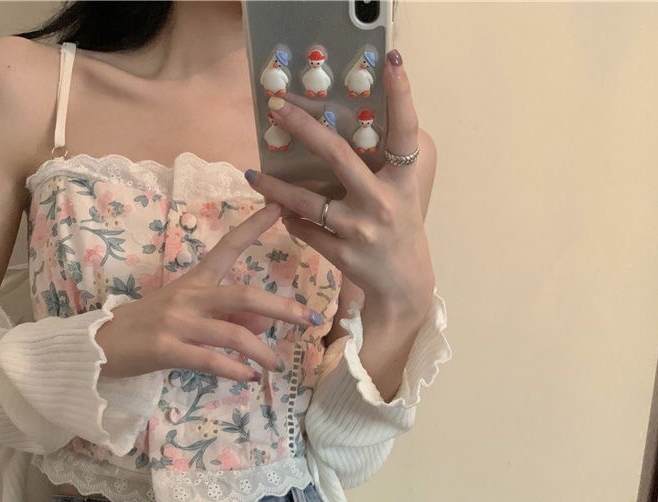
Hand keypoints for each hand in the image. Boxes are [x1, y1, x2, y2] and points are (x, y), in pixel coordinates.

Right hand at [95, 202, 323, 380]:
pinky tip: (249, 378)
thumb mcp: (187, 315)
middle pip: (244, 296)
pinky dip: (235, 370)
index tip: (280, 207)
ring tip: (275, 365)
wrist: (98, 345)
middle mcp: (189, 296)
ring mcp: (178, 323)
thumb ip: (226, 316)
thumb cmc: (146, 327)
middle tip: (312, 319)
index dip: (253, 227)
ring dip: (262, 351)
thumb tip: (264, 322)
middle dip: (283, 307)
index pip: (227, 247)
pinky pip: (211, 360)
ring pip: (233, 333)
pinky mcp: (167, 349)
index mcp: (194, 281)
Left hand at [244, 49, 434, 322]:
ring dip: (275, 188)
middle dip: (305, 129)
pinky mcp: (342, 254)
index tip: (392, 61)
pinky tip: (279, 212)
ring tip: (252, 175)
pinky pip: (306, 230)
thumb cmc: (399, 229)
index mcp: (401, 181)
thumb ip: (378, 167)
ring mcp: (359, 230)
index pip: (405, 132)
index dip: (402, 96)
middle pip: (339, 156)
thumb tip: (331, 136)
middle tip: (277, 109)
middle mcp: (381, 202)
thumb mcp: (400, 194)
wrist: (403, 284)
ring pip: (308, 202)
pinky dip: (290, 219)